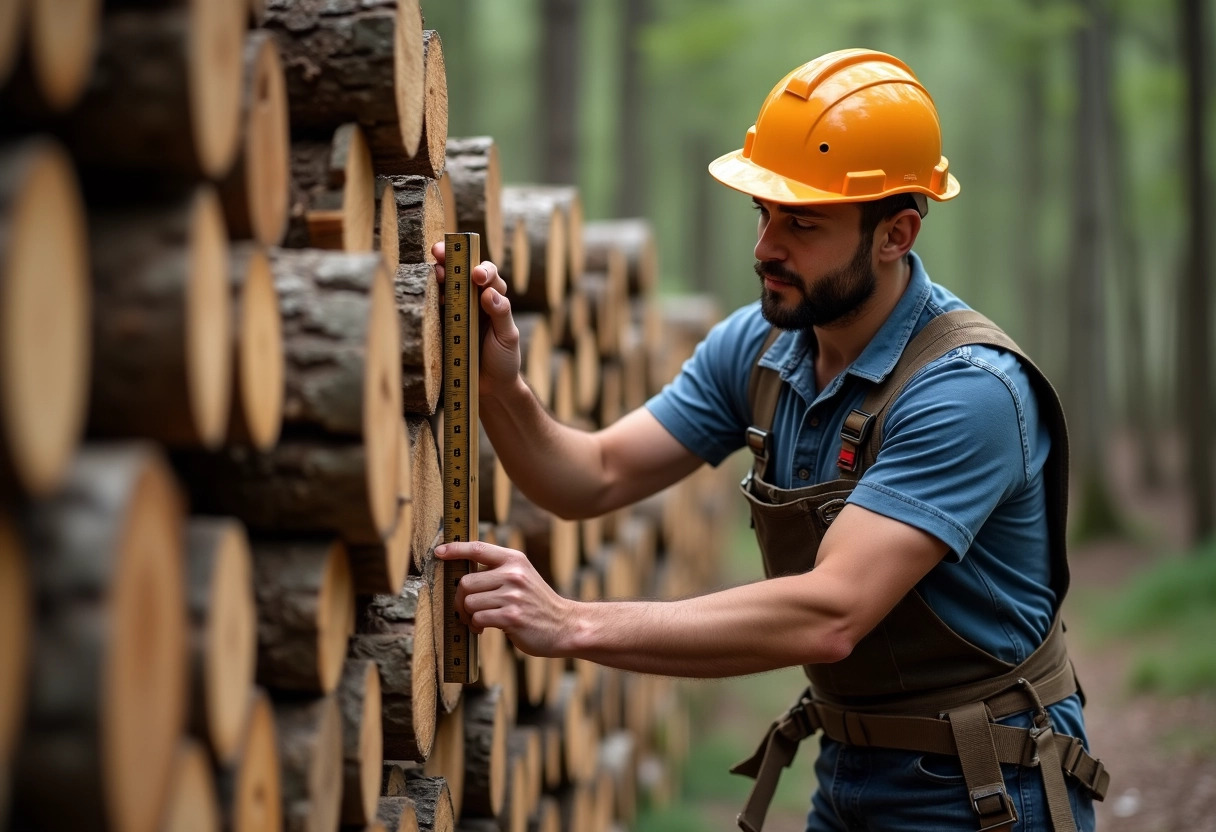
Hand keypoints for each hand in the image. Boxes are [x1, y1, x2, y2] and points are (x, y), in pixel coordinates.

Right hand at [432, 241, 520, 399]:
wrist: (490, 388)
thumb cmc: (504, 359)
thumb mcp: (508, 336)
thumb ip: (501, 314)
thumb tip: (489, 292)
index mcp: (493, 298)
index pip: (487, 275)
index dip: (482, 270)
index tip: (477, 275)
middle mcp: (473, 300)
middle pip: (461, 272)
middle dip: (451, 258)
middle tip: (440, 252)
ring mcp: (454, 311)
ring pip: (444, 286)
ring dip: (437, 274)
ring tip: (433, 271)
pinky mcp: (440, 325)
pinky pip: (432, 307)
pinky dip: (427, 297)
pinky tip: (423, 291)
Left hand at [434, 540, 575, 657]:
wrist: (564, 625)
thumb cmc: (537, 603)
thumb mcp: (522, 576)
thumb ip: (497, 571)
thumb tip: (460, 574)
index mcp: (514, 560)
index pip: (478, 548)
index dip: (454, 549)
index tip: (439, 552)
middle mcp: (513, 574)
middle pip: (465, 582)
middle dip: (460, 599)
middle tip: (467, 609)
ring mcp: (513, 595)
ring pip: (469, 602)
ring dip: (468, 615)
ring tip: (479, 620)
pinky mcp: (511, 617)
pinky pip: (478, 618)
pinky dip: (477, 626)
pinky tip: (485, 628)